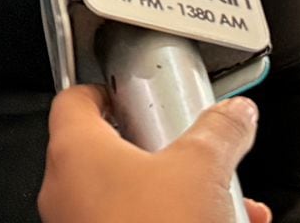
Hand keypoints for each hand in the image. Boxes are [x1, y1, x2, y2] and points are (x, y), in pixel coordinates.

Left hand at [38, 84, 270, 222]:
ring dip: (176, 194)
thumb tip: (234, 115)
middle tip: (192, 154)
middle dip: (161, 153)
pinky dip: (169, 220)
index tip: (136, 94)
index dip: (108, 91)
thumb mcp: (201, 169)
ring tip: (222, 203)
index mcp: (74, 150)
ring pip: (128, 196)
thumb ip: (218, 132)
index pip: (75, 99)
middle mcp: (65, 189)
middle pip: (110, 150)